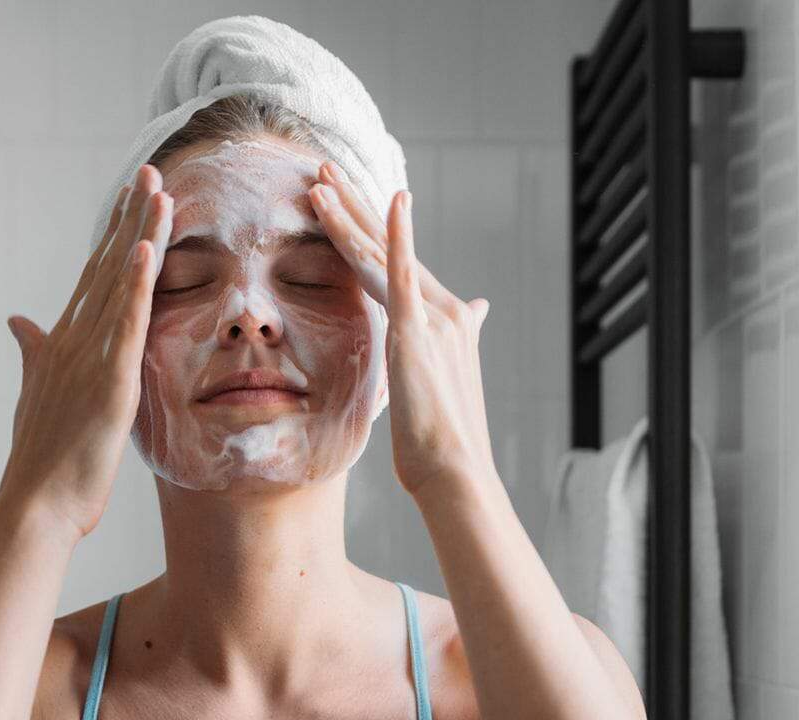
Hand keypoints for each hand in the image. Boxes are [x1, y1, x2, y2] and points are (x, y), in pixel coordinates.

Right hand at [0, 164, 173, 540]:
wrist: (35, 508)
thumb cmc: (41, 461)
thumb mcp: (37, 395)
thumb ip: (32, 352)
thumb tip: (17, 319)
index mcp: (63, 344)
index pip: (93, 277)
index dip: (113, 235)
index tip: (129, 197)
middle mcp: (74, 341)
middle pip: (107, 266)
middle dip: (129, 217)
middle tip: (148, 171)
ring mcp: (90, 358)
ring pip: (119, 284)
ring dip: (138, 234)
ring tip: (157, 190)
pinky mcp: (109, 382)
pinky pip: (126, 324)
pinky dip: (136, 285)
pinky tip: (147, 248)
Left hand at [308, 160, 496, 497]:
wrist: (454, 469)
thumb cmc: (440, 440)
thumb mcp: (438, 382)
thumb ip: (451, 342)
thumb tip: (479, 309)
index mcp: (444, 321)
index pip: (397, 262)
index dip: (368, 229)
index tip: (342, 200)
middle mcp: (444, 309)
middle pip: (388, 246)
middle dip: (354, 206)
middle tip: (324, 170)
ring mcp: (434, 316)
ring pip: (383, 253)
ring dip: (350, 212)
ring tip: (320, 179)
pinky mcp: (420, 329)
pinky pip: (404, 272)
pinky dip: (396, 234)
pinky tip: (390, 199)